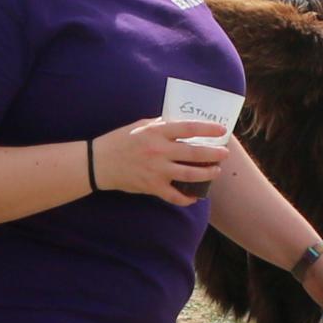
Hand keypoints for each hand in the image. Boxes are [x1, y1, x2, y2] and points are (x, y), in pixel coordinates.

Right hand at [94, 117, 232, 202]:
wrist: (99, 163)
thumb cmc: (120, 140)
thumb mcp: (141, 126)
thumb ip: (162, 125)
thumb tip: (183, 125)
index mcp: (157, 132)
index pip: (189, 128)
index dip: (208, 129)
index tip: (222, 130)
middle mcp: (159, 151)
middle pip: (195, 153)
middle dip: (214, 154)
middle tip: (224, 154)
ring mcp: (156, 170)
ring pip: (190, 175)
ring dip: (207, 174)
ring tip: (215, 172)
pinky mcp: (151, 187)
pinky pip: (175, 196)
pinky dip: (187, 198)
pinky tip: (195, 196)